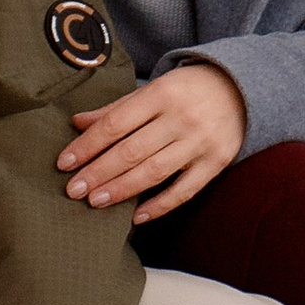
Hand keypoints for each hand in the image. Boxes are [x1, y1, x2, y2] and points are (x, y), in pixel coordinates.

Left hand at [58, 63, 247, 222]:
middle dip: (99, 172)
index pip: (116, 123)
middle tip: (73, 190)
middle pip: (132, 150)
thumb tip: (77, 123)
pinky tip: (136, 216)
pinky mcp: (216, 162)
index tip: (65, 163)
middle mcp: (181, 118)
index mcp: (161, 94)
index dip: (88, 145)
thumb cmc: (186, 89)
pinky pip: (185, 190)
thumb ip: (116, 108)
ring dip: (122, 189)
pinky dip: (160, 205)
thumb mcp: (153, 89)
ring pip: (155, 172)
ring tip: (95, 202)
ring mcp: (200, 142)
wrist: (240, 87)